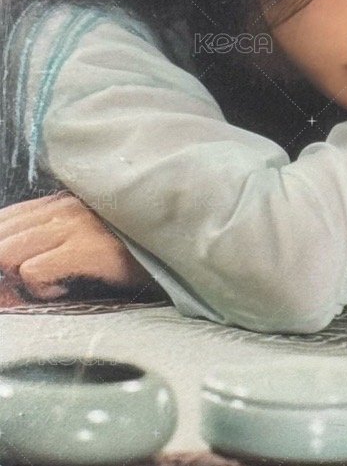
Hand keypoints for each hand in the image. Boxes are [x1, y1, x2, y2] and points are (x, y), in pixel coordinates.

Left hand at [0, 192, 157, 299]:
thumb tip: (18, 257)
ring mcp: (75, 226)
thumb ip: (58, 233)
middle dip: (5, 264)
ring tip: (50, 283)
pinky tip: (66, 288)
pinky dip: (41, 288)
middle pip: (0, 235)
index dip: (3, 245)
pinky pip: (33, 271)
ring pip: (6, 252)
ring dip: (19, 275)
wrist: (185, 241)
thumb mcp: (94, 230)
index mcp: (64, 201)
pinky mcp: (87, 249)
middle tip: (33, 281)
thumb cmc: (139, 245)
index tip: (16, 270)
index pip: (6, 218)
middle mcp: (65, 207)